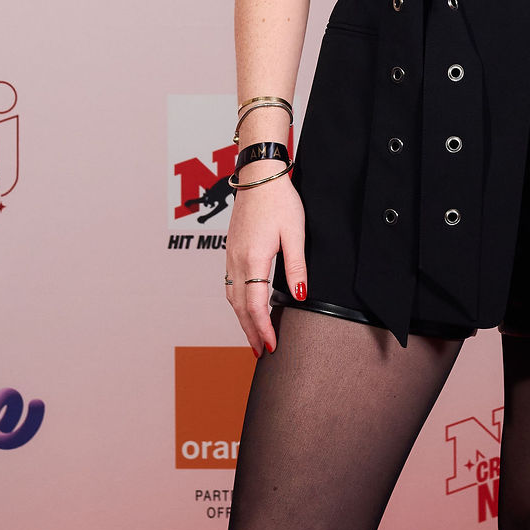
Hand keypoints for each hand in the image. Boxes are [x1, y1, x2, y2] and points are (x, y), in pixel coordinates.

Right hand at [224, 158, 307, 355]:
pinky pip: (230, 284)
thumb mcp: (295, 234)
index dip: (263, 329)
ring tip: (254, 335)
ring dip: (242, 319)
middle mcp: (237, 261)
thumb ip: (296, 268)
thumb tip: (300, 296)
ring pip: (232, 297)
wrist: (258, 176)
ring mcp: (230, 255)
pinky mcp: (230, 250)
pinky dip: (238, 302)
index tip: (271, 347)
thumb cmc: (279, 201)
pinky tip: (246, 307)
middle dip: (250, 332)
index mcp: (253, 259)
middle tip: (261, 352)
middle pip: (240, 307)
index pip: (255, 306)